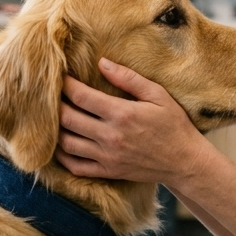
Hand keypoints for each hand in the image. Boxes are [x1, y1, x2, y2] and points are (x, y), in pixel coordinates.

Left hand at [57, 58, 211, 187]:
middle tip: (51, 96)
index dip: (65, 85)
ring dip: (55, 130)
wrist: (185, 162)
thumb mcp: (158, 95)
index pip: (81, 96)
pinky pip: (75, 167)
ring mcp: (107, 157)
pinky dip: (62, 157)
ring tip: (54, 118)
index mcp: (122, 114)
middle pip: (67, 119)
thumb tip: (102, 63)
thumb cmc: (174, 125)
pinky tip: (60, 145)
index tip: (59, 76)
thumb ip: (129, 79)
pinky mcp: (108, 172)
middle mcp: (110, 136)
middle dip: (55, 105)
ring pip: (67, 144)